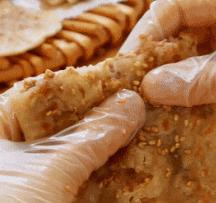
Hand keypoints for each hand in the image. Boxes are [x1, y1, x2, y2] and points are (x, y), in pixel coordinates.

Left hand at [0, 89, 144, 201]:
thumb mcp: (45, 170)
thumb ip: (90, 135)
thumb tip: (129, 102)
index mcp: (0, 125)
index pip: (50, 90)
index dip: (88, 85)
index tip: (123, 83)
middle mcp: (16, 147)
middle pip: (68, 120)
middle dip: (105, 117)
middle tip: (141, 107)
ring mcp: (34, 173)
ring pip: (78, 151)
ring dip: (109, 147)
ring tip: (143, 131)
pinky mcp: (50, 193)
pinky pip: (81, 177)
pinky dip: (104, 174)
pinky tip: (131, 166)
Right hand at [121, 0, 215, 106]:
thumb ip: (205, 79)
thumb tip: (151, 87)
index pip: (175, 6)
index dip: (148, 32)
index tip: (128, 62)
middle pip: (176, 30)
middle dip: (154, 56)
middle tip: (133, 83)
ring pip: (186, 53)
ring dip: (168, 75)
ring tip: (148, 96)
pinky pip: (200, 70)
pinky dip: (186, 86)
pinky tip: (174, 102)